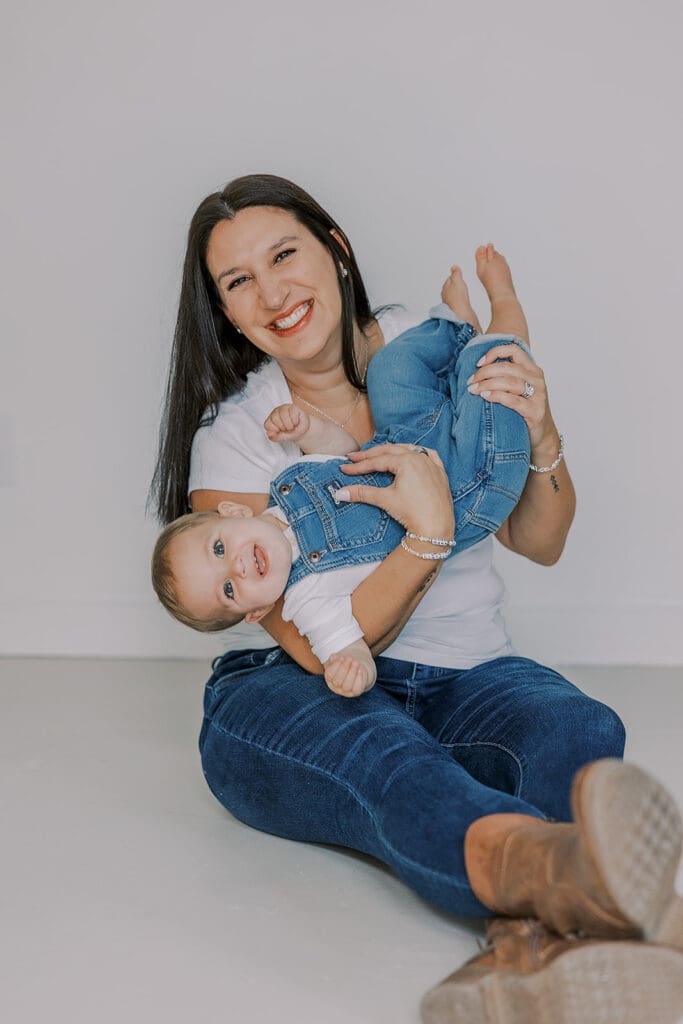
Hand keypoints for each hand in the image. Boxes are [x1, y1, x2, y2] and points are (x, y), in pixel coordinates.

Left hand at [264, 403, 309, 443]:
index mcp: (270, 420)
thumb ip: (275, 437)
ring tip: (292, 426)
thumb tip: (268, 433)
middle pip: (275, 419)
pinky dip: (295, 421)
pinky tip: (296, 422)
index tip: (281, 431)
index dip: (276, 430)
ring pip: (283, 415)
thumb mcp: (282, 438)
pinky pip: (292, 413)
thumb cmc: (291, 433)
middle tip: (287, 429)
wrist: (302, 431)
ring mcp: (284, 408)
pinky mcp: (293, 407)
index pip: (267, 425)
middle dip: (283, 427)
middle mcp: (275, 412)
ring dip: (289, 425)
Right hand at [324, 652, 375, 696]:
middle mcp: (336, 687)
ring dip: (352, 673)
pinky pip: (356, 689)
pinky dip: (358, 679)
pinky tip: (360, 670)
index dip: (335, 666)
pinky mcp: (355, 693)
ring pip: (347, 686)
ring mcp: (345, 691)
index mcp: (329, 679)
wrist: (355, 669)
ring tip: (356, 662)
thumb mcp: (337, 660)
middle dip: (344, 668)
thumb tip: (334, 657)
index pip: (329, 674)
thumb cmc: (344, 665)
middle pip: (338, 681)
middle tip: (349, 658)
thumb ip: (334, 658)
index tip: (341, 657)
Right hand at [337, 443, 454, 539]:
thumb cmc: (413, 513)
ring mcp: (432, 465)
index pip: (377, 461)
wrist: (436, 528)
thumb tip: (339, 493)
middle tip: (354, 457)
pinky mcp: (440, 473)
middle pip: (390, 451)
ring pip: (409, 449)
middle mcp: (420, 458)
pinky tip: (413, 453)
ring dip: (392, 450)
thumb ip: (361, 493)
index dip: (359, 465)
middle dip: (370, 454)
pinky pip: (429, 455)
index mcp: (406, 461)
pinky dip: (418, 452)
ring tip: (377, 453)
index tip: (345, 468)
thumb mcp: (385, 499)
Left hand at [466, 343, 556, 453]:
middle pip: (507, 367)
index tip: (479, 363)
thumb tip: (477, 369)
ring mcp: (538, 395)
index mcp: (532, 369)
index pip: (514, 349)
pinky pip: (513, 400)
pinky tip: (485, 396)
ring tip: (473, 390)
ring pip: (510, 381)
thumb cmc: (524, 409)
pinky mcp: (535, 411)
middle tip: (470, 381)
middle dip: (484, 372)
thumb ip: (505, 377)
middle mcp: (536, 379)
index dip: (494, 352)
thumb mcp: (517, 389)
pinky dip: (496, 396)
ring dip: (487, 384)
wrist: (541, 435)